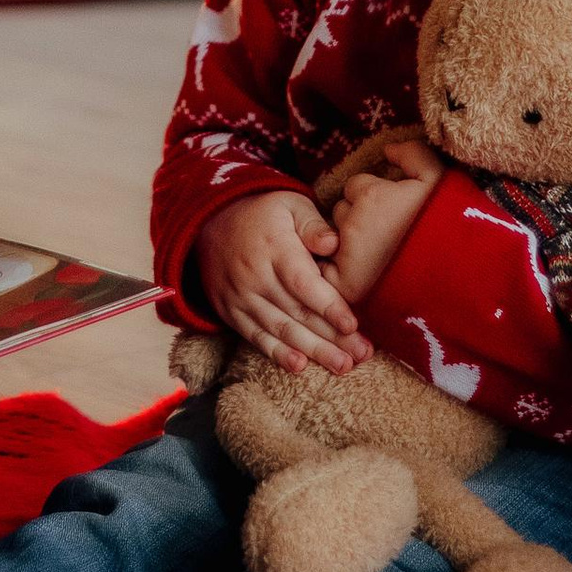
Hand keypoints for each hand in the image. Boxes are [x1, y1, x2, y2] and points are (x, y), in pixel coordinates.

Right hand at [195, 190, 369, 374]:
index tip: (352, 325)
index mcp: (275, 248)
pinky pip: (255, 337)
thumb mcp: (289, 204)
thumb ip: (313, 224)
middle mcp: (255, 276)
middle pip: (297, 313)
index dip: (328, 306)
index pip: (303, 283)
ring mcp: (241, 297)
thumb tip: (334, 243)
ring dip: (313, 351)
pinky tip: (299, 367)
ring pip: (280, 330)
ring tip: (342, 365)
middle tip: (361, 354)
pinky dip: (277, 354)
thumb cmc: (263, 213)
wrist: (209, 222)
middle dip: (332, 337)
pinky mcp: (231, 312)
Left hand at [325, 138, 446, 302]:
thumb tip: (389, 148)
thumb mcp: (440, 181)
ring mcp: (347, 257)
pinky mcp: (346, 285)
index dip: (374, 196)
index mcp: (370, 196)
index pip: (354, 186)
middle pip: (341, 211)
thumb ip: (414, 154)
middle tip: (386, 234)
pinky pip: (329, 269)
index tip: (392, 210)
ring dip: (348, 242)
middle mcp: (353, 224)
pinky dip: (339, 271)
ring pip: (333, 237)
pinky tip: (363, 273)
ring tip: (380, 255)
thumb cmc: (451, 227)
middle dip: (358, 218)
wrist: (462, 277)